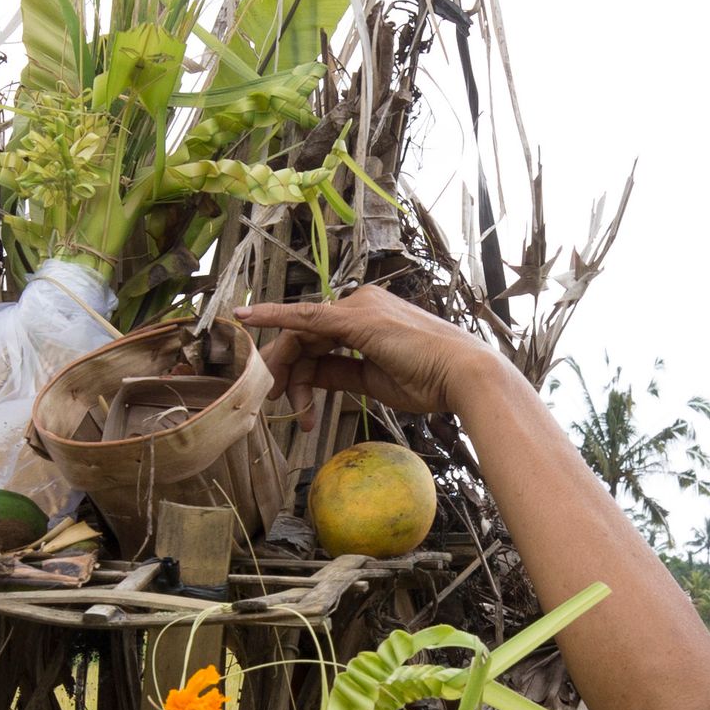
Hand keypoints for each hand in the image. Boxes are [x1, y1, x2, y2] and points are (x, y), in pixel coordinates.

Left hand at [236, 286, 487, 417]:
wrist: (463, 376)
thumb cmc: (430, 381)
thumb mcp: (373, 381)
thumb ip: (339, 374)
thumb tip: (309, 378)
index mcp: (369, 316)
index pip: (319, 339)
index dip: (299, 367)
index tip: (285, 391)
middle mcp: (360, 303)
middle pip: (305, 335)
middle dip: (287, 370)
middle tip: (277, 401)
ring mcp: (358, 307)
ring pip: (302, 333)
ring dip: (288, 370)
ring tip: (290, 406)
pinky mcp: (354, 319)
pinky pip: (304, 317)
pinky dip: (272, 316)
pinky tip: (246, 318)